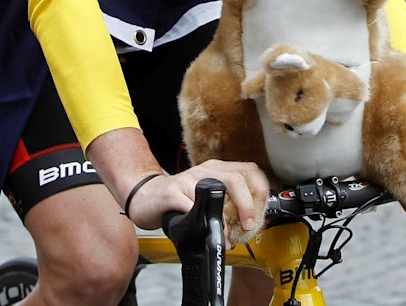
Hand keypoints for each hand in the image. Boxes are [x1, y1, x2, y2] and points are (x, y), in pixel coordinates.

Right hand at [125, 159, 268, 236]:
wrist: (145, 196)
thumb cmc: (178, 199)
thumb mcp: (205, 194)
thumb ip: (226, 203)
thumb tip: (250, 224)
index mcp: (216, 169)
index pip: (249, 170)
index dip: (260, 191)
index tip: (260, 214)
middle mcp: (204, 170)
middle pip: (236, 179)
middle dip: (247, 205)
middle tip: (248, 226)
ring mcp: (187, 179)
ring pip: (216, 191)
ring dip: (226, 218)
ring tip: (227, 236)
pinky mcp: (172, 192)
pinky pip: (192, 206)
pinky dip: (203, 223)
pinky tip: (205, 234)